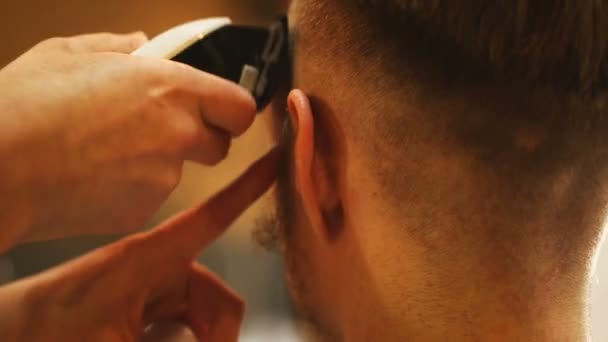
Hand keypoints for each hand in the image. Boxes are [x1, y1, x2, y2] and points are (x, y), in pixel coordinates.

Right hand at [0, 32, 256, 248]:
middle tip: (163, 129)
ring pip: (181, 172)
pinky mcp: (142, 210)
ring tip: (109, 150)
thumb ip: (119, 46)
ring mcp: (163, 177)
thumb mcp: (68, 53)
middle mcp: (178, 134)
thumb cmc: (26, 104)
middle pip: (221, 145)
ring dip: (160, 162)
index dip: (234, 110)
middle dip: (201, 137)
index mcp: (171, 88)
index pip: (241, 107)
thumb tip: (142, 43)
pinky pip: (150, 196)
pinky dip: (133, 188)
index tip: (224, 111)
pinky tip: (96, 176)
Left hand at [0, 147, 278, 341]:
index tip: (275, 158)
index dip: (248, 187)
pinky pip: (182, 323)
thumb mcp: (114, 341)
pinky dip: (180, 338)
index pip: (212, 215)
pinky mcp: (144, 308)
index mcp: (151, 257)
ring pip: (201, 314)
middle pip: (215, 295)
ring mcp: (151, 290)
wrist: (17, 335)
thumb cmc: (48, 327)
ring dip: (197, 338)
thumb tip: (220, 337)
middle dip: (216, 331)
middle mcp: (158, 269)